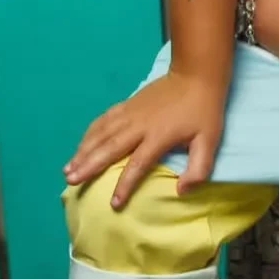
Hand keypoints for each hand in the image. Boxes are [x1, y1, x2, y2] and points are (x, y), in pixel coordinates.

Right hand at [63, 70, 224, 208]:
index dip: (125, 185)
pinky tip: (81, 145)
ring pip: (101, 134)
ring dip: (83, 151)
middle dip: (89, 166)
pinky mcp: (126, 104)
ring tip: (68, 169)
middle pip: (109, 148)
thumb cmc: (204, 110)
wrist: (195, 74)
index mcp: (159, 136)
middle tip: (71, 181)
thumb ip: (199, 168)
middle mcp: (139, 125)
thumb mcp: (210, 141)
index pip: (137, 165)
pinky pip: (103, 120)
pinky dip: (89, 133)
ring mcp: (130, 113)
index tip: (113, 203)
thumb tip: (181, 191)